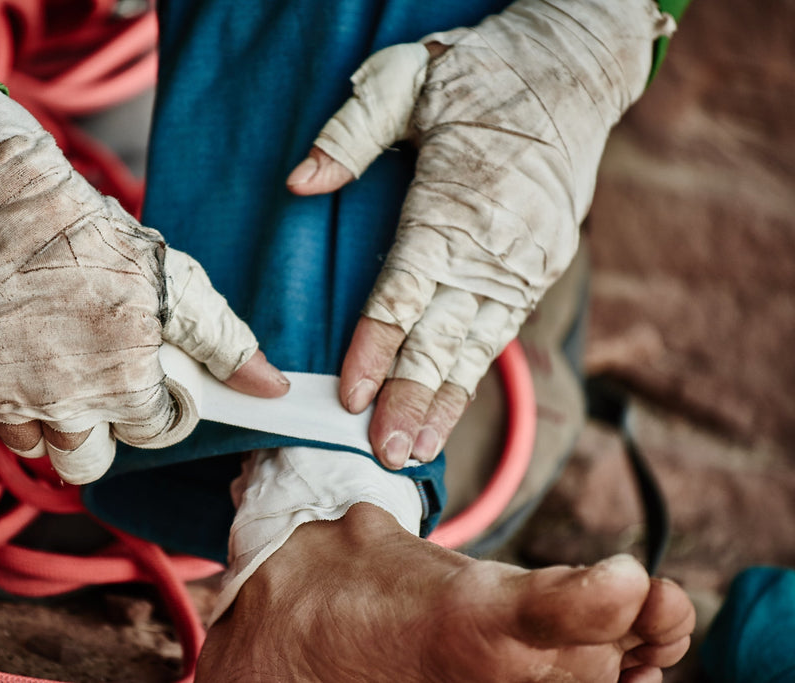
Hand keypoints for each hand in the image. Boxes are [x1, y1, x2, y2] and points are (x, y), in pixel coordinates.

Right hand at [0, 92, 287, 483]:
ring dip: (49, 418)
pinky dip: (2, 390)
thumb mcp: (174, 282)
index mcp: (125, 383)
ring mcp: (4, 396)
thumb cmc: (92, 238)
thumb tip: (270, 388)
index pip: (152, 433)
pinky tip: (14, 346)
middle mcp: (62, 401)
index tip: (147, 382)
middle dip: (100, 435)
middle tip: (98, 388)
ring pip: (34, 447)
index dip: (156, 408)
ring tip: (53, 364)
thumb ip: (223, 342)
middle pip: (88, 462)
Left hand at [287, 0, 673, 467]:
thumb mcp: (407, 79)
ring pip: (475, 347)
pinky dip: (471, 375)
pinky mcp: (538, 270)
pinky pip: (498, 333)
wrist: (575, 72)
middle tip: (386, 451)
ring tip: (416, 450)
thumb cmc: (481, 75)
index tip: (350, 394)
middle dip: (411, 398)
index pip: (404, 290)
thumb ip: (352, 134)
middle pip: (442, 336)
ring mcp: (523, 263)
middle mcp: (493, 245)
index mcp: (454, 203)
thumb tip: (300, 182)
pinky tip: (448, 409)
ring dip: (443, 402)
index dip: (375, 346)